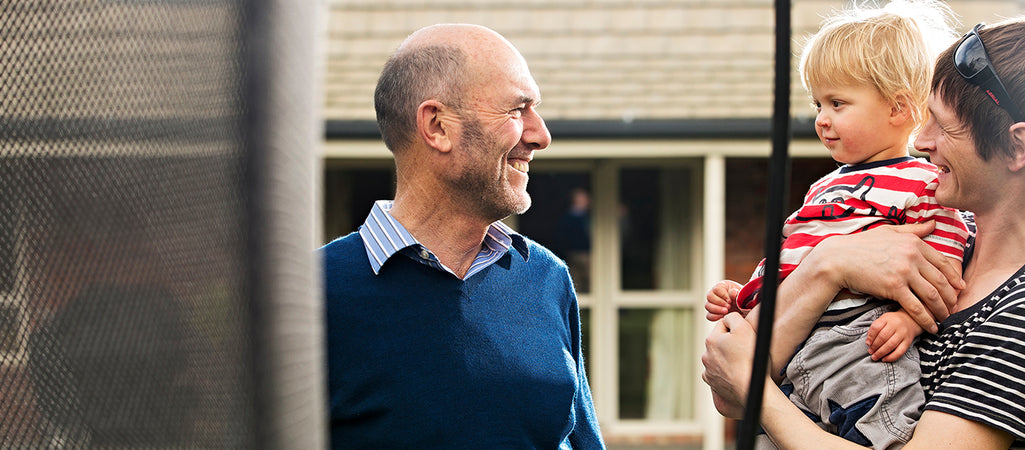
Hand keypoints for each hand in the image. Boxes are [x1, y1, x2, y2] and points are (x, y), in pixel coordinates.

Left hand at [701, 312, 756, 418]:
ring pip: (720, 359)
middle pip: (721, 343)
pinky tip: (737, 374)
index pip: (724, 325)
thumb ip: (733, 317)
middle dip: (731, 344)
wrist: (750, 387)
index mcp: (711, 340)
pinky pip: (720, 374)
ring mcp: (708, 371)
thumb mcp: (744, 328)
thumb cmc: (749, 357)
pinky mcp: (713, 383)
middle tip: (746, 351)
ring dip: (729, 359)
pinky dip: (727, 373)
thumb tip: (729, 318)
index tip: (746, 338)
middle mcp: (706, 355)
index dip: (738, 329)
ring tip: (743, 364)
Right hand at [705, 280, 741, 320]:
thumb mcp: (741, 295)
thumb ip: (736, 293)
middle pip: (709, 296)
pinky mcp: (713, 312)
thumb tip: (732, 292)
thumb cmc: (742, 299)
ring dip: (716, 309)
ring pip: (707, 306)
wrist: (744, 308)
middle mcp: (714, 293)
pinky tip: (722, 317)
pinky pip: (708, 315)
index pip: (716, 288)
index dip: (722, 295)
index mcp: (722, 286)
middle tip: (728, 307)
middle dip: (719, 303)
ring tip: (726, 312)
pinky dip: (714, 316)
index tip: (730, 301)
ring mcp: (712, 303)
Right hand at [806, 222, 962, 332]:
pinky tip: (932, 327)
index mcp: (914, 243)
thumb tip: (934, 223)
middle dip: (951, 297)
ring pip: (932, 295)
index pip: (942, 262)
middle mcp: (912, 256)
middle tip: (955, 307)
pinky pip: (916, 307)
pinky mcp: (894, 287)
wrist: (838, 258)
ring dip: (942, 310)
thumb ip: (914, 230)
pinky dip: (926, 320)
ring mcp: (904, 272)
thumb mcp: (889, 232)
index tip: (960, 288)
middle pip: (941, 281)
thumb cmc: (861, 245)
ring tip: (945, 318)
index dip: (954, 278)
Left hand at [866, 310, 921, 361]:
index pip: (876, 327)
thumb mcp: (883, 319)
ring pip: (891, 345)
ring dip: (881, 352)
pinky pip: (900, 351)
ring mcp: (903, 334)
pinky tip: (885, 359)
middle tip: (870, 352)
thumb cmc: (893, 322)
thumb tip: (868, 342)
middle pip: (883, 337)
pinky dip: (891, 357)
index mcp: (887, 319)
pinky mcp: (908, 342)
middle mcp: (896, 325)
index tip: (867, 343)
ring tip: (875, 357)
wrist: (910, 321)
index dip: (870, 336)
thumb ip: (875, 328)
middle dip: (875, 346)